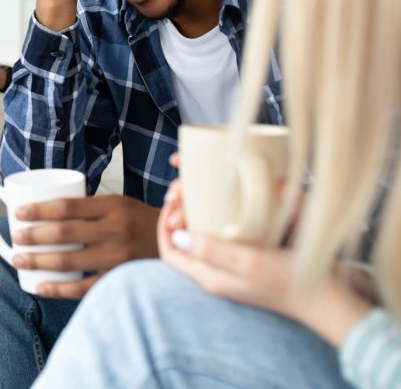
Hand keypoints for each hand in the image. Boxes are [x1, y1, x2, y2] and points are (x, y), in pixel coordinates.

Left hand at [11, 195, 160, 298]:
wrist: (181, 246)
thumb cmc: (140, 224)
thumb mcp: (119, 205)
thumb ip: (88, 208)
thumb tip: (43, 209)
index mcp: (113, 206)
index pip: (68, 206)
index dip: (39, 210)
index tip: (18, 214)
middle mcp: (116, 230)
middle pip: (64, 233)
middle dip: (33, 236)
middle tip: (15, 238)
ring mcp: (119, 257)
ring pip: (69, 260)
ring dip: (38, 261)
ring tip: (18, 259)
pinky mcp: (121, 279)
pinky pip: (83, 287)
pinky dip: (58, 289)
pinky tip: (40, 287)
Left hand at [159, 167, 371, 346]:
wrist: (326, 298)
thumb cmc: (287, 281)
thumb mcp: (246, 263)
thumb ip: (210, 250)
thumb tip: (176, 235)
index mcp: (209, 276)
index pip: (170, 252)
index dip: (164, 225)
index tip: (174, 201)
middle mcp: (217, 273)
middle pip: (184, 242)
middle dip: (180, 214)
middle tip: (187, 191)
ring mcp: (234, 268)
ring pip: (203, 237)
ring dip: (198, 214)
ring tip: (202, 193)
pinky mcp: (252, 261)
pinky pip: (225, 237)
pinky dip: (220, 219)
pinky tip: (230, 205)